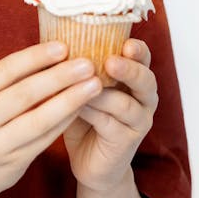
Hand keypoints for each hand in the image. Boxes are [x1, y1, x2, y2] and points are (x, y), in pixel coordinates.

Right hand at [0, 41, 101, 197]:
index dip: (34, 57)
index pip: (3, 72)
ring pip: (37, 120)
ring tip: (93, 84)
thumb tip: (43, 57)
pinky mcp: (10, 166)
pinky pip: (43, 140)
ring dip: (69, 100)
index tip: (62, 46)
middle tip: (86, 62)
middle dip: (59, 76)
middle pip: (23, 94)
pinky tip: (80, 109)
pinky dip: (63, 122)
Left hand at [62, 38, 157, 194]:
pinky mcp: (126, 142)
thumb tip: (52, 34)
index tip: (127, 42)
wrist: (91, 163)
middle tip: (111, 62)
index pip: (143, 58)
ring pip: (127, 105)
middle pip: (146, 80)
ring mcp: (138, 122)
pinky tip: (77, 107)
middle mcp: (143, 98)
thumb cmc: (85, 116)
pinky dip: (93, 114)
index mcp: (135, 78)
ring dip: (104, 94)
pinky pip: (110, 125)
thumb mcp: (83, 86)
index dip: (138, 49)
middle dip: (129, 69)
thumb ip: (79, 65)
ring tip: (85, 86)